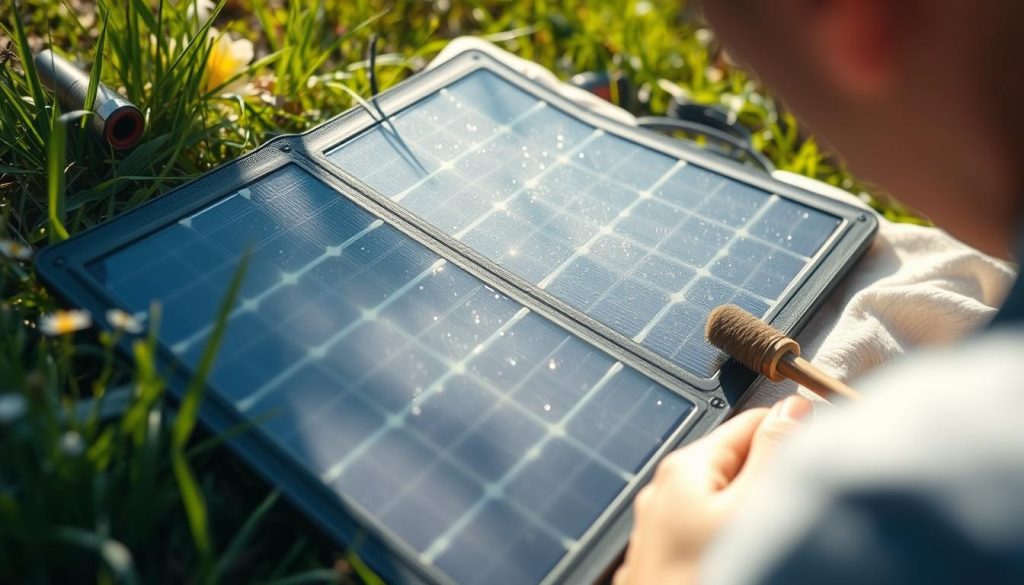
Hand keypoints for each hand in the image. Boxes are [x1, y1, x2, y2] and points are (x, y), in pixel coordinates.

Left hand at [614, 395, 812, 584]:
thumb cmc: (703, 582)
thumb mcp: (748, 514)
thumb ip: (773, 455)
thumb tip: (793, 405)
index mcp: (685, 468)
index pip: (754, 423)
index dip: (793, 438)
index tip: (819, 466)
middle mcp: (666, 491)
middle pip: (740, 465)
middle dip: (772, 486)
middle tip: (789, 520)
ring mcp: (661, 529)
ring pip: (725, 506)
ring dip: (753, 519)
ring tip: (768, 549)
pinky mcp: (664, 562)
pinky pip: (708, 537)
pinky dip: (730, 543)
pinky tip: (742, 563)